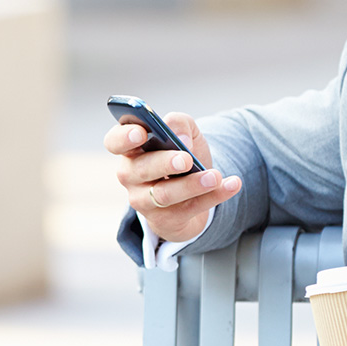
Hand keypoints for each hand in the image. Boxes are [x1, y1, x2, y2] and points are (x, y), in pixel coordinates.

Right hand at [105, 111, 241, 243]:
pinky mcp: (165, 220)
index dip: (124, 138)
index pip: (114, 141)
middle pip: (140, 169)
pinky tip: (232, 184)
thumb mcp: (184, 133)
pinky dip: (214, 196)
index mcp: (131, 149)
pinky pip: (189, 209)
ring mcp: (144, 201)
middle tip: (186, 159)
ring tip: (215, 176)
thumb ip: (180, 124)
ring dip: (191, 185)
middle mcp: (131, 176)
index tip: (141, 133)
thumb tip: (180, 139)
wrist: (193, 191)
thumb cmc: (181, 155)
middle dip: (163, 163)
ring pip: (164, 195)